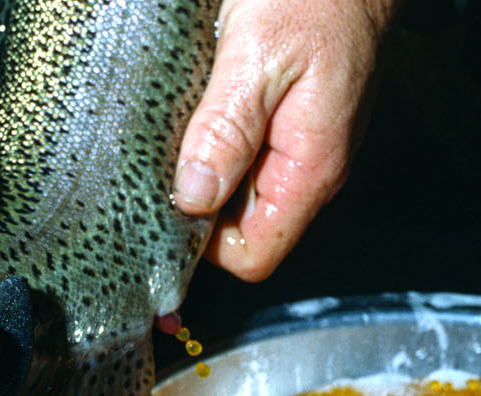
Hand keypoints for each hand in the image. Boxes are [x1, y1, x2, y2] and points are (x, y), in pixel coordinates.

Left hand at [172, 0, 398, 281]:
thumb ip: (226, 129)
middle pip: (245, 227)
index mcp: (310, 168)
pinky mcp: (296, 119)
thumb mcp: (257, 56)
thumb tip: (193, 195)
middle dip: (202, 201)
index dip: (208, 244)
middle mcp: (312, 167)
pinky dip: (221, 137)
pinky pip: (251, 152)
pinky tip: (207, 102)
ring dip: (209, 165)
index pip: (254, 254)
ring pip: (243, 189)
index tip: (171, 202)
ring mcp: (305, 144)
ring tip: (188, 121)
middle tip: (168, 153)